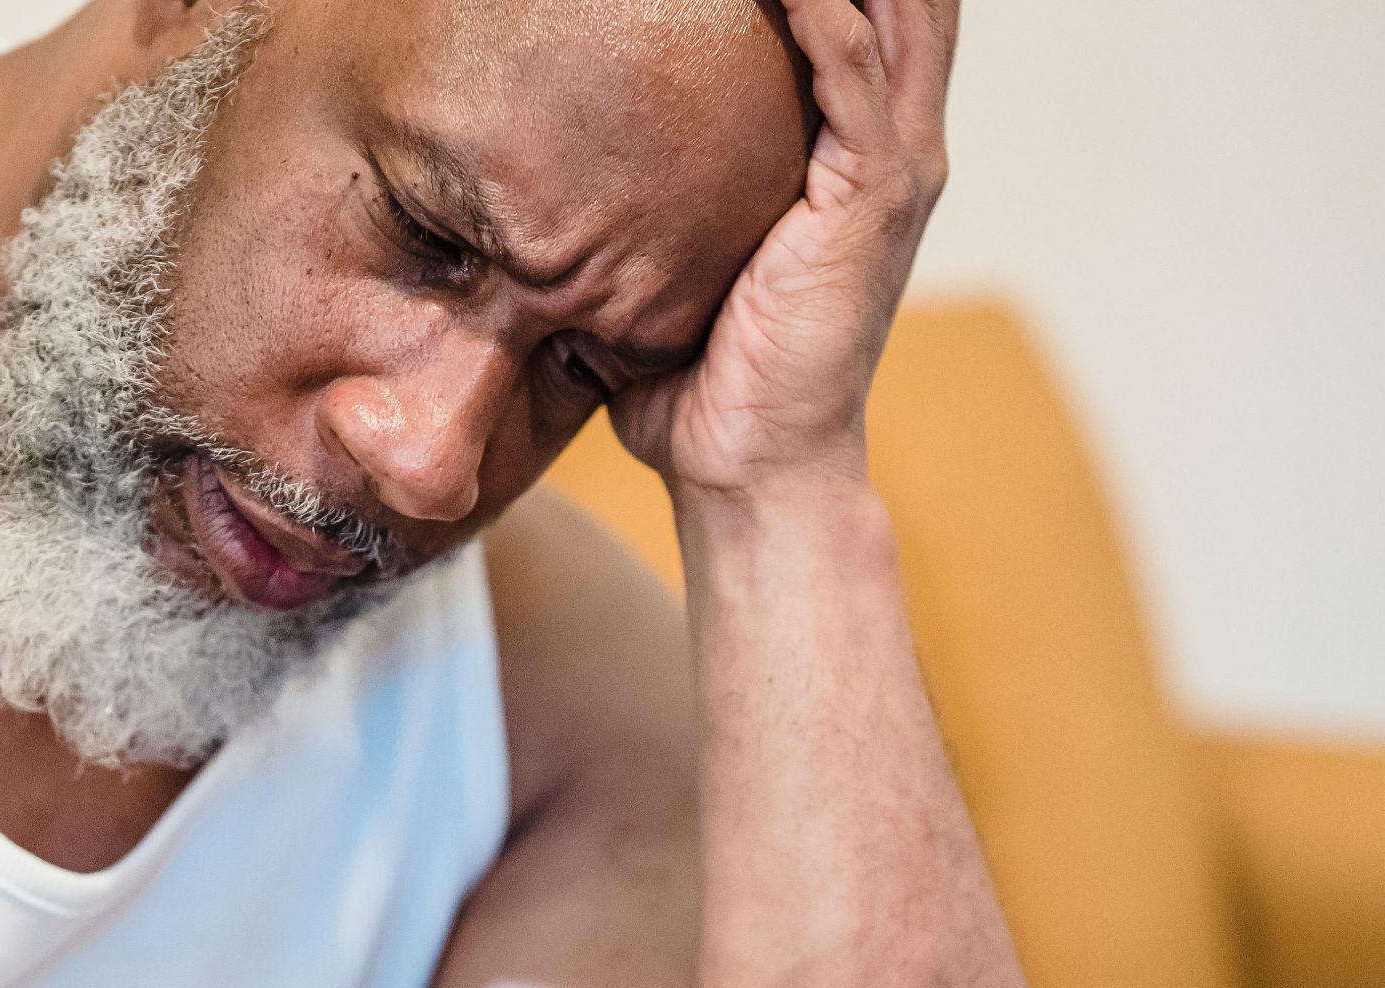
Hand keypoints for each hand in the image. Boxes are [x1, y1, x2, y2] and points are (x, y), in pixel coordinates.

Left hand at [614, 0, 957, 498]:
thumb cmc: (703, 383)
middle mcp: (889, 145)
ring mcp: (891, 168)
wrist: (747, 474)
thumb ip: (659, 202)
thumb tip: (562, 172)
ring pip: (888, 6)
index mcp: (853, 152)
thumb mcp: (679, 261)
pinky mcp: (872, 198)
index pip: (860, 13)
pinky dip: (816, 4)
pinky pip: (850, 69)